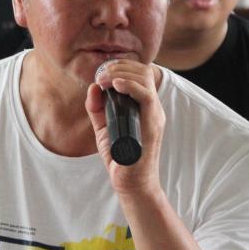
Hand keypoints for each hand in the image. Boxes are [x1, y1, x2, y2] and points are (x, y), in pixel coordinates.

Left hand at [85, 60, 164, 196]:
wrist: (131, 184)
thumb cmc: (120, 157)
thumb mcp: (103, 128)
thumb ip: (98, 108)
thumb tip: (93, 87)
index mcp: (144, 106)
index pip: (139, 74)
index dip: (121, 66)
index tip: (102, 70)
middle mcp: (152, 108)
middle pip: (143, 71)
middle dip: (119, 67)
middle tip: (100, 74)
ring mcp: (154, 115)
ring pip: (145, 79)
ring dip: (121, 74)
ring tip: (104, 79)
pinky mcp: (152, 125)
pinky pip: (146, 97)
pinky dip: (130, 87)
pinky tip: (116, 85)